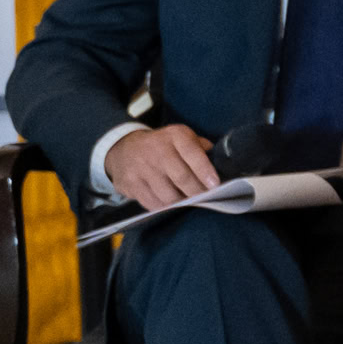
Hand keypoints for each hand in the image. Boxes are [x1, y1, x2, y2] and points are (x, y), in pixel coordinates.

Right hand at [102, 123, 220, 211]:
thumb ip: (200, 147)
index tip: (215, 185)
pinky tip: (171, 204)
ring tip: (189, 201)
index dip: (205, 170)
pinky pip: (153, 203)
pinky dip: (166, 207)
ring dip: (183, 202)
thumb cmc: (163, 146)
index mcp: (174, 136)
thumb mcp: (181, 137)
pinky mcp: (130, 183)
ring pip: (168, 195)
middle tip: (207, 199)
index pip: (192, 153)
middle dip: (198, 192)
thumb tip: (219, 162)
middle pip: (182, 178)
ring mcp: (141, 168)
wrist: (123, 148)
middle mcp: (156, 150)